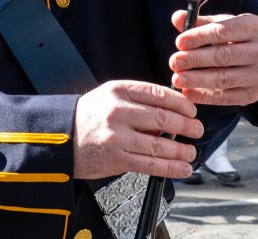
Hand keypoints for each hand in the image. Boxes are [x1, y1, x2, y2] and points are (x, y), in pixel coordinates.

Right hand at [72, 80, 202, 179]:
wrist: (60, 137)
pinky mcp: (116, 159)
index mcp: (119, 91)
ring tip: (191, 152)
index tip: (191, 110)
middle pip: (163, 118)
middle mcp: (118, 111)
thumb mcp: (110, 97)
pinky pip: (149, 164)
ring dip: (181, 150)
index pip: (159, 94)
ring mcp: (117, 136)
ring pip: (159, 145)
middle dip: (187, 126)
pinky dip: (170, 168)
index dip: (181, 103)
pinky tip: (181, 168)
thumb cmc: (89, 116)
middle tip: (197, 130)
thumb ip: (139, 101)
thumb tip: (172, 112)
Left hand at [168, 11, 257, 105]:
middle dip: (196, 59)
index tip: (179, 42)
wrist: (256, 57)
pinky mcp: (254, 94)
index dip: (199, 37)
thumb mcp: (220, 24)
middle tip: (174, 61)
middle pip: (224, 56)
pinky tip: (187, 92)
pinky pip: (226, 98)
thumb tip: (177, 18)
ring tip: (177, 78)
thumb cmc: (233, 36)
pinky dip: (204, 96)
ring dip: (197, 79)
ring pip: (224, 78)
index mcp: (254, 27)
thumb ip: (198, 22)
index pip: (223, 31)